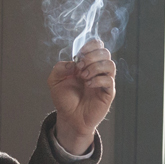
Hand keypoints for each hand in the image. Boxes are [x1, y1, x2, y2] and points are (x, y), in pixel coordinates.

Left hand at [47, 39, 115, 154]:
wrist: (69, 117)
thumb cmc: (64, 99)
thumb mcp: (54, 81)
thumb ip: (59, 68)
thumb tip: (73, 63)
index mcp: (87, 63)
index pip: (97, 45)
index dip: (90, 45)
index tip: (79, 53)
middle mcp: (97, 70)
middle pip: (105, 52)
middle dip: (91, 56)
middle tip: (79, 67)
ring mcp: (104, 81)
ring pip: (110, 64)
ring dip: (94, 67)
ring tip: (83, 77)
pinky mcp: (108, 92)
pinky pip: (109, 80)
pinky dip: (97, 80)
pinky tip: (88, 85)